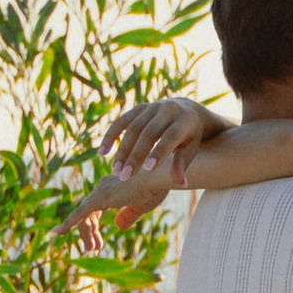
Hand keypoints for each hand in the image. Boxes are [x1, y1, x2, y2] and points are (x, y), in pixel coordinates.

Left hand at [61, 161, 175, 244]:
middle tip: (93, 249)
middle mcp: (103, 186)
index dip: (94, 227)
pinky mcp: (100, 198)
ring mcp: (100, 192)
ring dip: (86, 235)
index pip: (95, 209)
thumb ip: (128, 216)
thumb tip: (117, 226)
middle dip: (89, 233)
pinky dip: (67, 224)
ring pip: (83, 217)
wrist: (160, 176)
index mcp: (112, 186)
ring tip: (91, 250)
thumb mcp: (141, 206)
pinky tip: (57, 233)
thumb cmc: (156, 188)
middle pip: (87, 214)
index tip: (97, 244)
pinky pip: (79, 214)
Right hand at [103, 94, 227, 181]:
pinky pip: (121, 122)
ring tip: (115, 171)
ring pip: (133, 128)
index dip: (159, 151)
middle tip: (125, 177)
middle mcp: (168, 110)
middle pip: (149, 133)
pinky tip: (102, 152)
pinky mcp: (138, 108)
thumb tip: (181, 184)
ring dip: (122, 151)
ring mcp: (151, 107)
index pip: (170, 136)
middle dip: (135, 156)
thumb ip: (182, 165)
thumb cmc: (188, 138)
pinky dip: (110, 136)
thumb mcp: (190, 150)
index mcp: (184, 121)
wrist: (185, 111)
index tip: (148, 169)